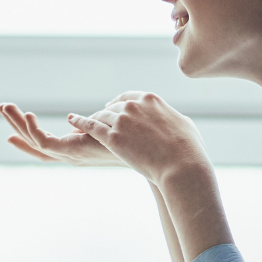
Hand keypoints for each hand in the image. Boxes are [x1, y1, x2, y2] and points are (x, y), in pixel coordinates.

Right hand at [0, 103, 125, 166]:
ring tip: (5, 107)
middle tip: (2, 106)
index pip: (45, 142)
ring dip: (18, 123)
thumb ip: (98, 122)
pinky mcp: (71, 153)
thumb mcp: (110, 127)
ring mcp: (69, 156)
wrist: (149, 155)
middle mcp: (69, 155)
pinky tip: (28, 115)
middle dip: (16, 124)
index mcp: (76, 149)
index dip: (29, 132)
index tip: (15, 121)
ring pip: (34, 141)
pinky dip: (33, 129)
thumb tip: (96, 112)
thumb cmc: (136, 144)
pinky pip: (44, 142)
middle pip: (34, 141)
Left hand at [67, 92, 209, 182]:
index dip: (118, 102)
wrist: (182, 165)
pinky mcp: (112, 137)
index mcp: (150, 99)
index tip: (111, 106)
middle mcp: (133, 106)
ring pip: (101, 117)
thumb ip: (175, 119)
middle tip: (98, 121)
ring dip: (91, 121)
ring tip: (81, 125)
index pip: (128, 96)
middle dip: (105, 114)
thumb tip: (178, 121)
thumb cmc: (189, 149)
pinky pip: (91, 127)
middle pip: (112, 107)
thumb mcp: (185, 125)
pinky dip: (80, 123)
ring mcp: (121, 121)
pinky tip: (72, 122)